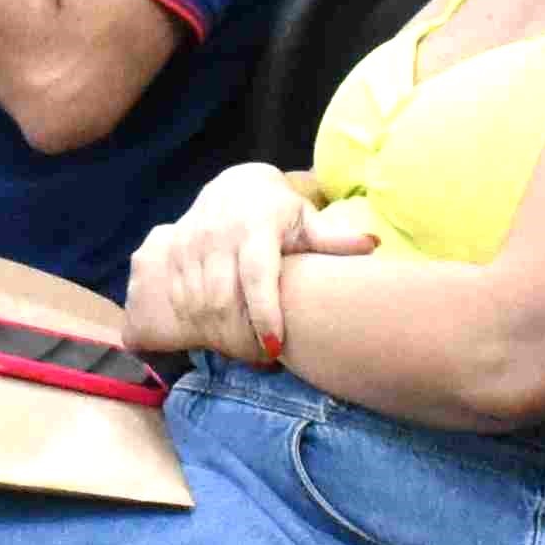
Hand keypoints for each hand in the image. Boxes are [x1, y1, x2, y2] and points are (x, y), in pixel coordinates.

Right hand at [123, 165, 368, 361]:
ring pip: (199, 305)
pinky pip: (180, 301)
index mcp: (253, 225)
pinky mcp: (172, 255)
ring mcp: (189, 245)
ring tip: (247, 352)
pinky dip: (200, 327)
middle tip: (265, 358)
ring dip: (222, 337)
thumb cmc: (277, 210)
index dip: (264, 314)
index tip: (275, 348)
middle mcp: (216, 234)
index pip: (256, 275)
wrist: (230, 187)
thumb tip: (372, 243)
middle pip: (223, 299)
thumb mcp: (305, 218)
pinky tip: (221, 337)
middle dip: (242, 338)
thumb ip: (333, 237)